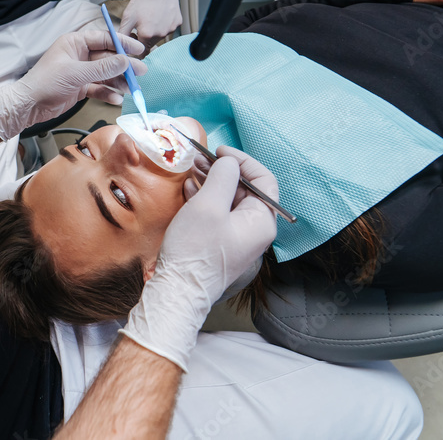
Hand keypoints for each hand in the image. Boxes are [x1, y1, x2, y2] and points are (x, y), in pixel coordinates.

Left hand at [0, 31, 146, 139]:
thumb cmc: (44, 83)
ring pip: (105, 74)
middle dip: (124, 66)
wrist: (29, 106)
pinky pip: (99, 88)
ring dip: (118, 81)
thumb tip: (124, 61)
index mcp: (74, 43)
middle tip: (140, 72)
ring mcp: (80, 72)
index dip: (122, 43)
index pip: (104, 38)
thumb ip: (102, 68)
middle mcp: (79, 55)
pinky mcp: (80, 87)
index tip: (138, 49)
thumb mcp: (76, 73)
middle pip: (108, 57)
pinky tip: (116, 99)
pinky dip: (108, 93)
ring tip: (131, 88)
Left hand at [119, 0, 182, 49]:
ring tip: (150, 16)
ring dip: (154, 31)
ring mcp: (171, 29)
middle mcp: (161, 34)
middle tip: (140, 24)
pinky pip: (168, 28)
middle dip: (145, 38)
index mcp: (147, 35)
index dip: (136, 46)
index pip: (142, 52)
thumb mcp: (128, 17)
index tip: (134, 38)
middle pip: (151, 44)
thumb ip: (123, 35)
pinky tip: (159, 13)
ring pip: (160, 36)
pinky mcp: (178, 23)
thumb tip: (120, 46)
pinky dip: (163, 24)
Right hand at [120, 146, 277, 370]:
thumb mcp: (209, 205)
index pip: (263, 180)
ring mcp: (236, 238)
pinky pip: (217, 214)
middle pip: (244, 189)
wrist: (178, 291)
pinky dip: (204, 197)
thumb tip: (228, 162)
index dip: (242, 161)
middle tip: (199, 158)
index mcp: (261, 221)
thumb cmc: (195, 250)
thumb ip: (222, 177)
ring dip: (210, 181)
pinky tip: (188, 188)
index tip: (219, 152)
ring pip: (228, 200)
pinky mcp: (219, 244)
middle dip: (221, 170)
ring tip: (191, 169)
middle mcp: (254, 230)